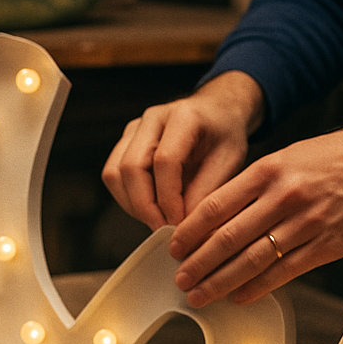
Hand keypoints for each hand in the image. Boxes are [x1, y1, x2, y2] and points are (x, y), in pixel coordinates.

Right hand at [102, 71, 264, 229]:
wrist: (216, 113)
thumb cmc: (224, 135)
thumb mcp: (229, 161)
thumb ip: (206, 191)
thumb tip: (183, 225)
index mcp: (183, 117)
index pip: (164, 161)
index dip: (168, 198)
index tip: (178, 224)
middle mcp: (152, 119)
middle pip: (131, 167)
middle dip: (145, 206)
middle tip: (163, 230)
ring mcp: (133, 130)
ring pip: (114, 173)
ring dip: (132, 204)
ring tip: (157, 221)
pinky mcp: (125, 143)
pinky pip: (113, 176)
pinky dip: (127, 198)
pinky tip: (149, 209)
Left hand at [169, 129, 342, 305]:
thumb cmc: (331, 160)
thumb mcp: (286, 158)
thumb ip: (251, 184)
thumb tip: (213, 215)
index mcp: (268, 171)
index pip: (215, 205)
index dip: (189, 231)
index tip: (174, 247)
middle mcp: (283, 197)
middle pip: (228, 238)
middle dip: (198, 263)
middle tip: (181, 278)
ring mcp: (306, 223)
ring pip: (252, 260)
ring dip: (220, 282)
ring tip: (200, 294)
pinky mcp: (326, 246)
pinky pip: (284, 272)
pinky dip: (257, 288)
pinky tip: (238, 296)